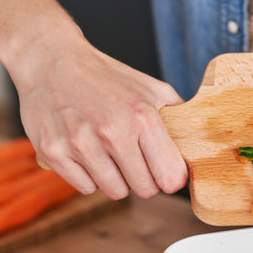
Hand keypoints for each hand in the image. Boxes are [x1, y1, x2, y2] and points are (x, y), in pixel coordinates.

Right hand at [11, 31, 187, 199]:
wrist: (51, 60)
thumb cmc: (106, 77)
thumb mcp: (152, 88)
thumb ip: (180, 116)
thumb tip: (200, 141)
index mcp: (142, 117)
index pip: (170, 177)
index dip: (170, 177)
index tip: (164, 170)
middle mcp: (112, 132)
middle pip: (145, 190)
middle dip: (144, 179)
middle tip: (135, 160)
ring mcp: (80, 144)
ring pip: (115, 192)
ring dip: (117, 179)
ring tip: (110, 154)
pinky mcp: (53, 152)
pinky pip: (85, 187)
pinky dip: (89, 177)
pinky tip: (88, 154)